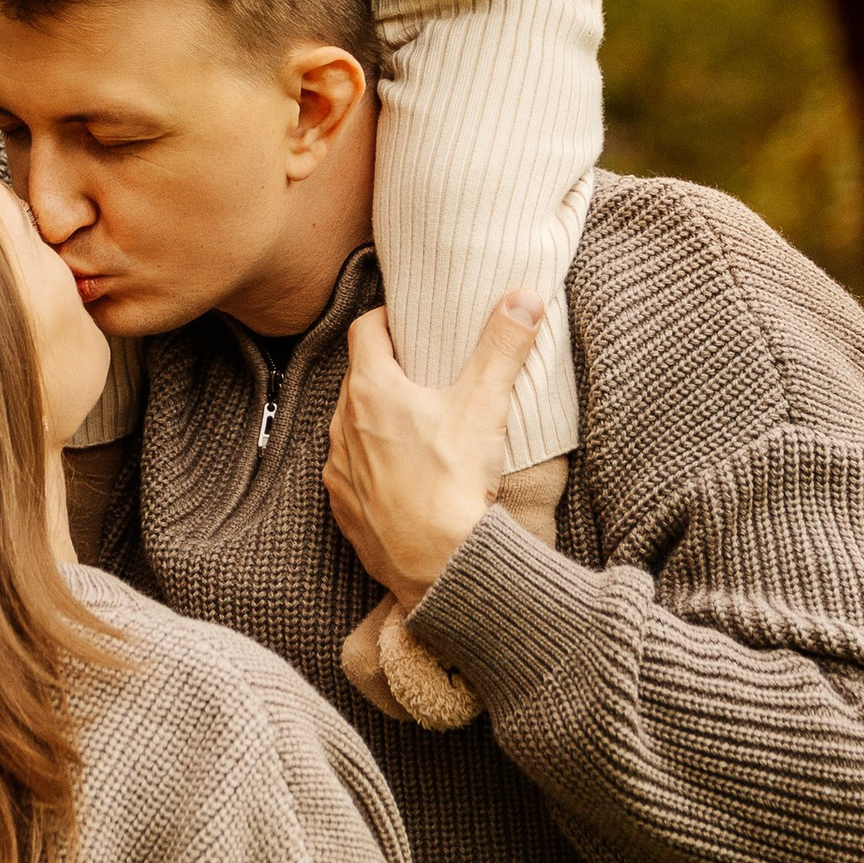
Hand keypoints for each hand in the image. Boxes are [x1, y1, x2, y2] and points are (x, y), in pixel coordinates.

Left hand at [322, 295, 540, 611]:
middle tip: (423, 373)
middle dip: (387, 370)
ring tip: (417, 426)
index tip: (409, 323)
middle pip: (358, 378)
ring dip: (376, 419)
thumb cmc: (454, 483)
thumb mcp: (485, 405)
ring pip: (351, 426)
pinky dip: (371, 465)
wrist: (439, 565)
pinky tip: (404, 475)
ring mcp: (339, 469)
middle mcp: (342, 424)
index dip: (386, 320)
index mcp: (371, 389)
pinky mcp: (343, 507)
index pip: (364, 329)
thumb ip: (503, 346)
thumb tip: (524, 297)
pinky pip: (351, 472)